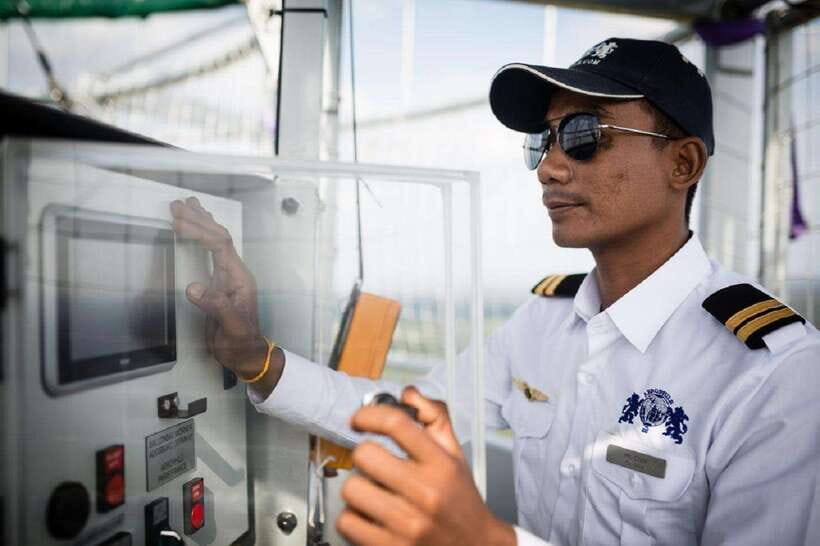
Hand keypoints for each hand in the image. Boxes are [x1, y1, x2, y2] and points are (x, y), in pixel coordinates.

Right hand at [170, 197, 280, 390]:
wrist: (247, 355)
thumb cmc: (241, 343)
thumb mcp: (230, 327)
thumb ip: (215, 306)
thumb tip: (193, 287)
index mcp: (239, 278)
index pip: (220, 246)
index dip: (200, 232)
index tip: (179, 224)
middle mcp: (234, 272)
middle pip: (218, 237)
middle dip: (198, 220)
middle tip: (177, 205)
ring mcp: (227, 276)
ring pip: (216, 241)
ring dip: (200, 223)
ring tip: (186, 205)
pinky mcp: (219, 282)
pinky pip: (210, 252)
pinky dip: (200, 237)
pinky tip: (193, 230)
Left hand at [337, 387, 515, 545]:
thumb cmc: (461, 502)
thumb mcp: (456, 455)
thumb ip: (435, 418)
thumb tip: (410, 394)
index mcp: (440, 465)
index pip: (397, 424)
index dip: (369, 414)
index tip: (360, 419)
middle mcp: (425, 492)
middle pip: (366, 454)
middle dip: (364, 454)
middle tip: (372, 462)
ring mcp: (407, 523)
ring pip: (352, 488)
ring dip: (357, 487)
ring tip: (372, 490)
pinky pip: (347, 521)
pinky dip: (352, 517)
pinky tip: (369, 514)